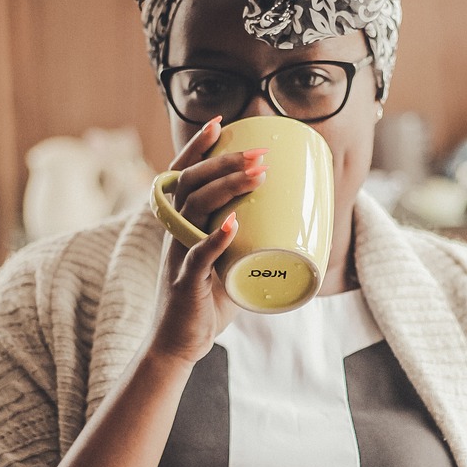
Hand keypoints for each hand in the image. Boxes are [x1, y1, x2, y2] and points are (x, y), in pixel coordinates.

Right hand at [149, 117, 266, 365]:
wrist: (179, 344)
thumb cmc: (205, 300)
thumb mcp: (225, 260)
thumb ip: (245, 240)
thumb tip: (292, 223)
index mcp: (181, 223)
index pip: (183, 175)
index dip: (197, 147)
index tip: (220, 123)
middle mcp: (174, 232)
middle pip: (192, 183)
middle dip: (225, 162)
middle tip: (261, 153)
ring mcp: (177, 255)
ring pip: (195, 209)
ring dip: (227, 187)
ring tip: (257, 174)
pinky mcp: (184, 283)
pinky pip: (197, 256)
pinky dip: (215, 238)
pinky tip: (234, 224)